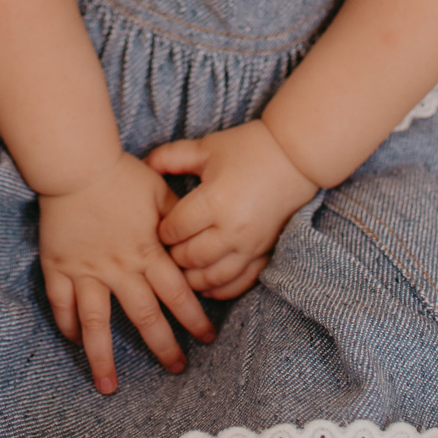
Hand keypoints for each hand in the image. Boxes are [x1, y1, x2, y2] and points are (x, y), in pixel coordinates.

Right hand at [39, 152, 215, 393]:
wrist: (78, 164)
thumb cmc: (122, 175)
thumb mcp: (160, 192)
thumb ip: (178, 220)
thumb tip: (198, 239)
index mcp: (148, 252)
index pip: (177, 295)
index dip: (194, 319)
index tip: (207, 339)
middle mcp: (120, 269)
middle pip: (144, 317)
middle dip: (162, 347)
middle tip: (176, 369)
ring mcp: (87, 272)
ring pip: (96, 325)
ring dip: (103, 358)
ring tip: (109, 387)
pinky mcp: (59, 268)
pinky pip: (62, 305)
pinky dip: (67, 326)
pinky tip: (74, 342)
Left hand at [146, 122, 317, 299]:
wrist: (294, 157)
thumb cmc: (248, 148)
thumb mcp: (206, 147)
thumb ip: (171, 156)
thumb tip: (143, 163)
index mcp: (213, 201)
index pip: (175, 229)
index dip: (161, 230)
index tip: (157, 226)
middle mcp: (230, 229)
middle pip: (189, 257)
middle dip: (172, 256)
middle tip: (165, 248)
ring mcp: (249, 246)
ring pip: (211, 277)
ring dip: (192, 278)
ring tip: (181, 269)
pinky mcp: (264, 253)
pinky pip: (238, 283)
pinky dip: (219, 289)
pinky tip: (206, 285)